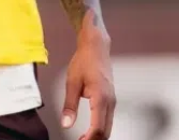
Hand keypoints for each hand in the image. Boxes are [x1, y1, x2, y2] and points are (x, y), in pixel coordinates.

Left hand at [61, 15, 115, 139]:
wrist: (97, 47)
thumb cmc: (85, 60)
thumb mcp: (72, 82)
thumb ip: (69, 105)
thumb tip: (66, 123)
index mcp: (101, 98)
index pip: (98, 128)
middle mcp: (110, 101)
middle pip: (106, 131)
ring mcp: (112, 100)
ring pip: (108, 127)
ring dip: (97, 136)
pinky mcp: (110, 99)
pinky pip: (108, 119)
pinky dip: (100, 129)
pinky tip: (89, 131)